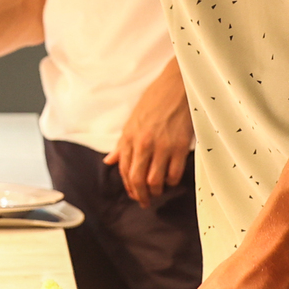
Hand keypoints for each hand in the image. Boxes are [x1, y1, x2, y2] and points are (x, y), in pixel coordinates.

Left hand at [102, 63, 190, 208]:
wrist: (177, 85)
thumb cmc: (155, 100)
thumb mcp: (133, 120)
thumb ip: (122, 144)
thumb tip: (109, 161)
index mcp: (129, 137)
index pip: (124, 170)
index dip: (128, 186)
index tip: (133, 193)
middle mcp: (143, 144)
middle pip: (137, 180)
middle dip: (140, 196)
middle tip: (145, 202)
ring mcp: (161, 147)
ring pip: (155, 181)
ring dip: (156, 191)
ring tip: (159, 192)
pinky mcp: (179, 147)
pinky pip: (174, 174)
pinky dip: (172, 181)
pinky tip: (172, 179)